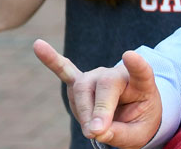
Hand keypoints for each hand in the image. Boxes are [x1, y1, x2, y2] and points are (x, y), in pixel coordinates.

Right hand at [34, 40, 161, 148]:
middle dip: (98, 110)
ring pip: (82, 89)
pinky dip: (51, 60)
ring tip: (91, 130)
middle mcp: (119, 74)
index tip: (129, 55)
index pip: (142, 72)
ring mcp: (98, 76)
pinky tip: (38, 45)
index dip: (137, 64)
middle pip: (104, 85)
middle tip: (95, 132)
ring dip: (83, 112)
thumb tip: (95, 130)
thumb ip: (118, 133)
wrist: (129, 117)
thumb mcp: (135, 134)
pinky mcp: (80, 82)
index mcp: (141, 85)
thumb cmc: (136, 123)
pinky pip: (64, 71)